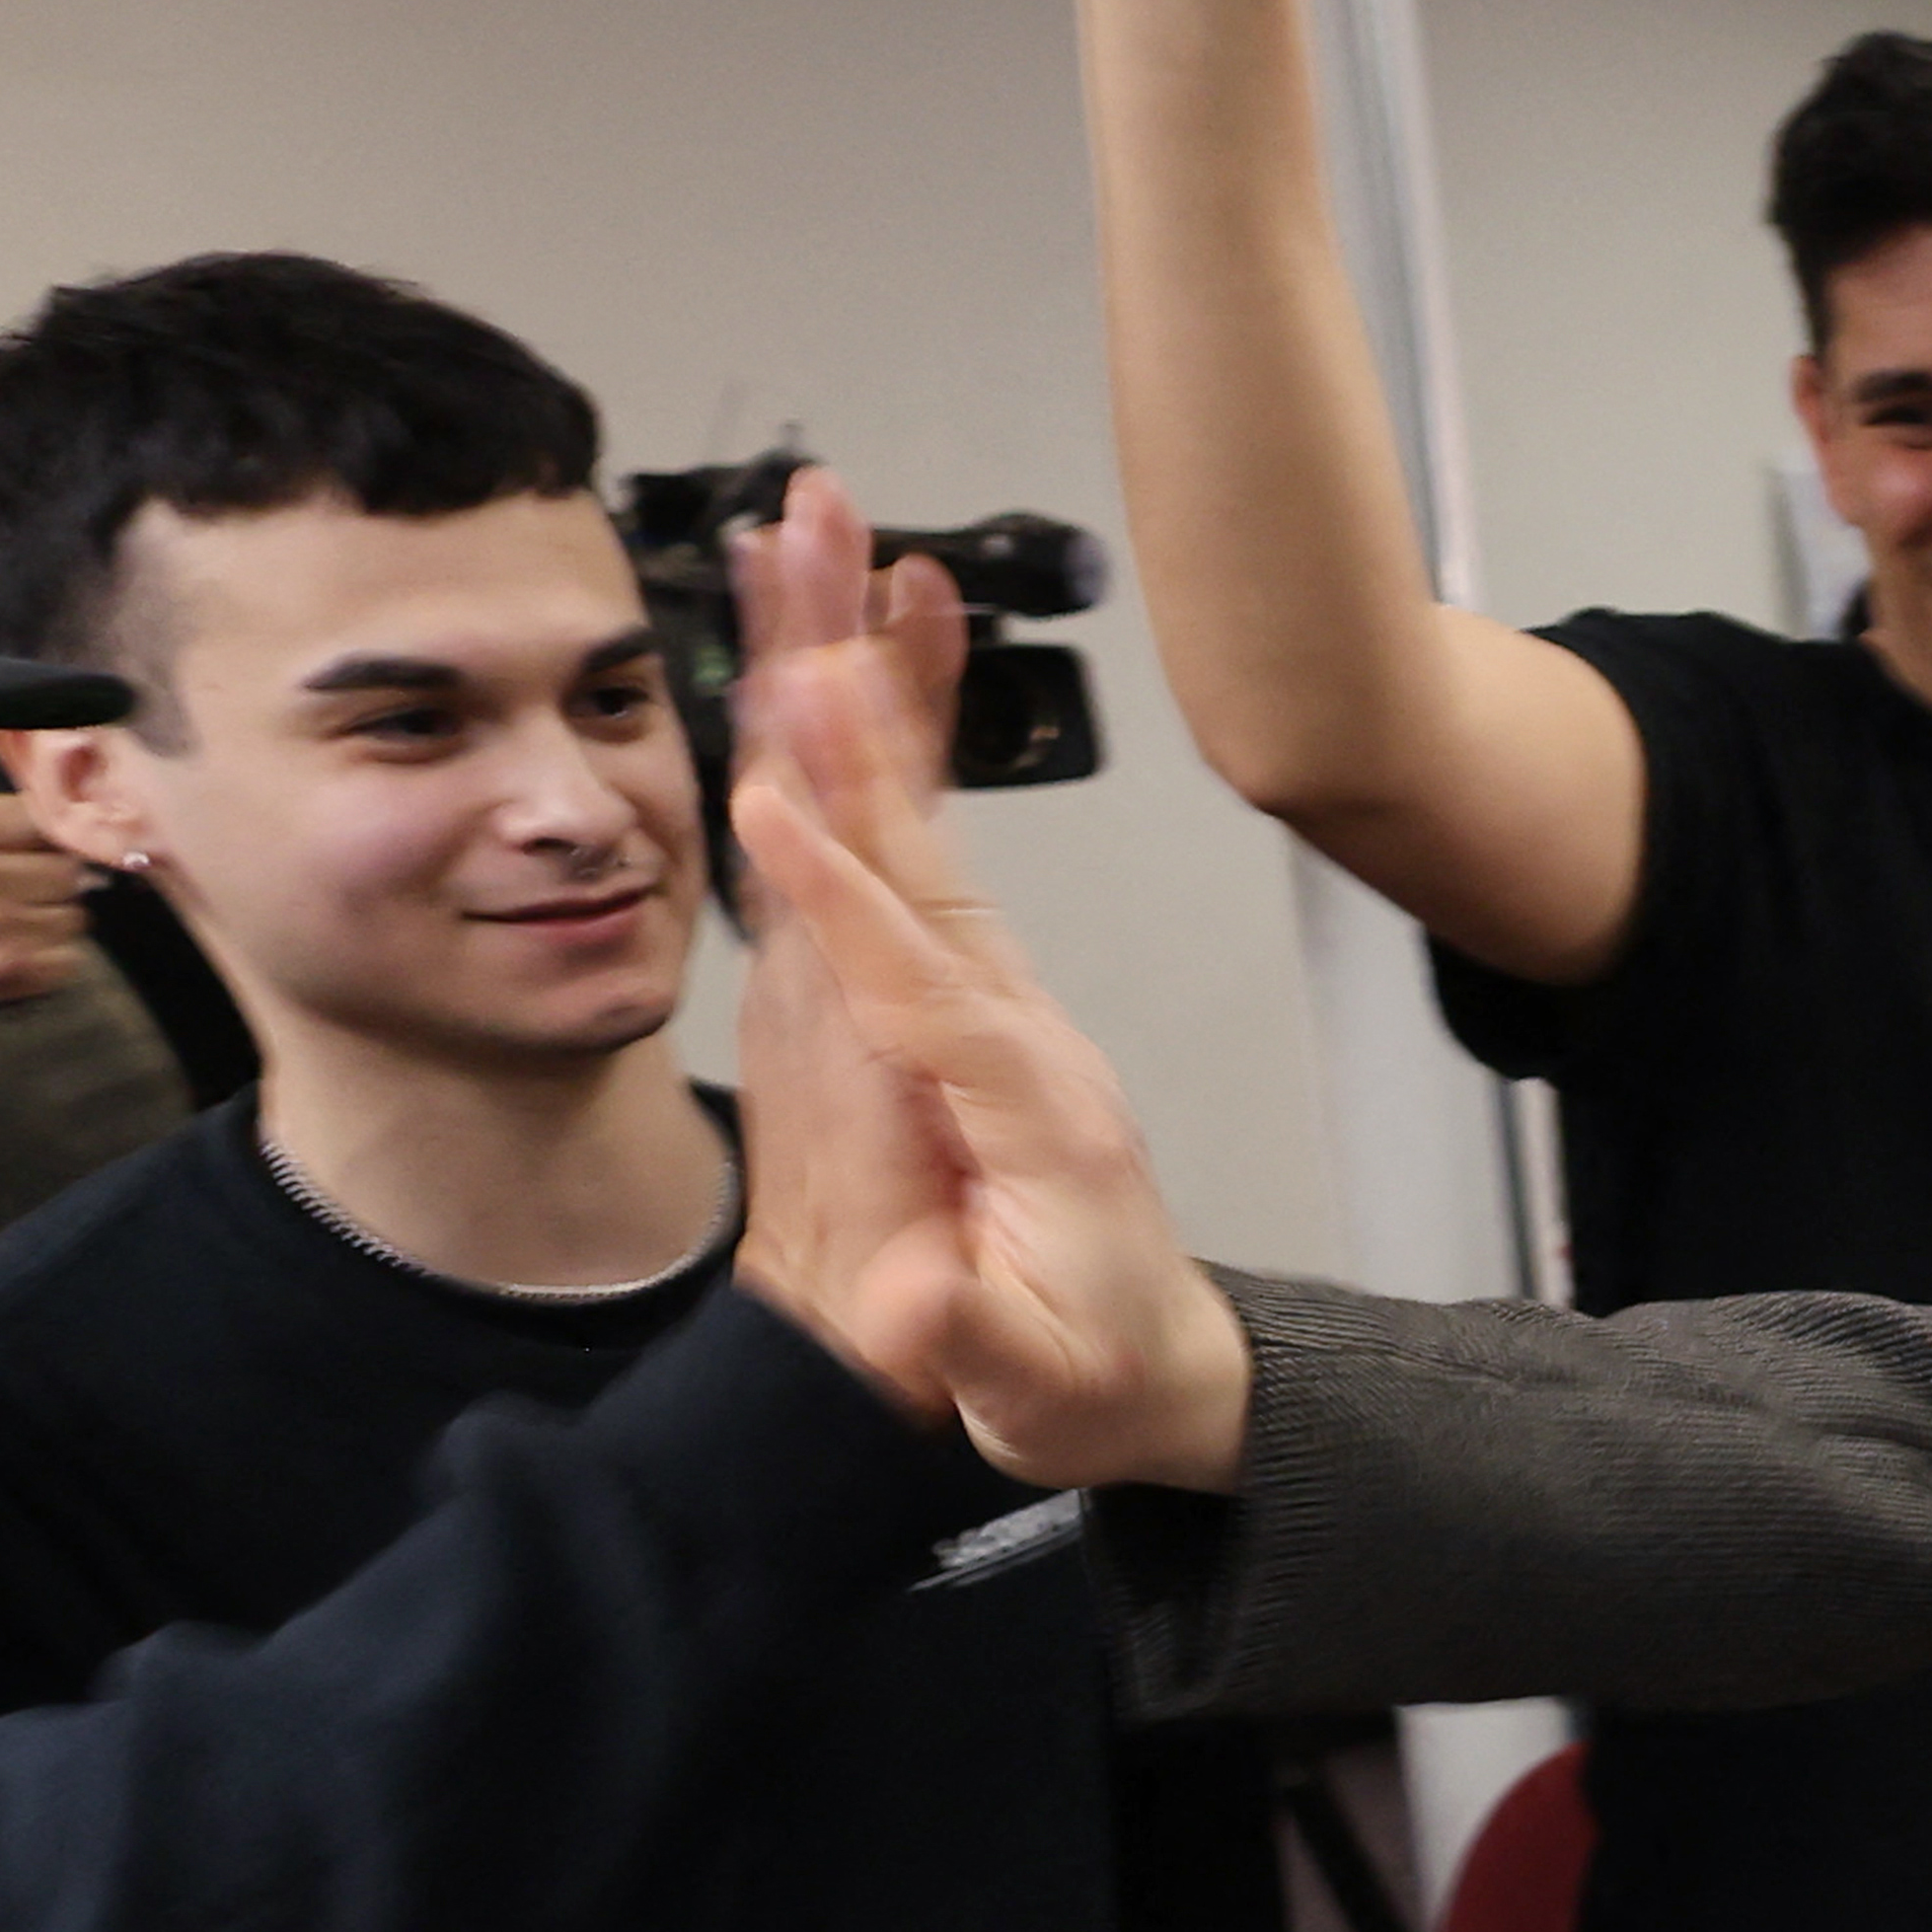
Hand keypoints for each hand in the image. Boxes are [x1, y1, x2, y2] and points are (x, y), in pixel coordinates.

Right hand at [0, 786, 89, 1011]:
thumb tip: (46, 820)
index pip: (42, 819)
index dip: (46, 833)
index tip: (39, 844)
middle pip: (64, 871)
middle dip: (50, 878)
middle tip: (27, 885)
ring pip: (71, 917)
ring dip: (52, 918)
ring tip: (21, 919)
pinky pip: (63, 961)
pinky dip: (52, 956)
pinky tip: (23, 948)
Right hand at [722, 474, 1256, 1487]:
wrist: (1155, 1376)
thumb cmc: (1087, 1381)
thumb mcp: (1035, 1391)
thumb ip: (976, 1341)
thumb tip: (924, 1310)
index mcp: (1022, 1110)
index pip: (918, 983)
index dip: (844, 900)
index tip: (776, 808)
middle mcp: (1008, 1023)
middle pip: (916, 843)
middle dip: (854, 702)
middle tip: (811, 563)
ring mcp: (984, 996)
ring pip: (909, 814)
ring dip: (861, 675)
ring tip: (818, 539)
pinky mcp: (956, 990)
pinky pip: (907, 844)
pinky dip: (875, 739)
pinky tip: (848, 643)